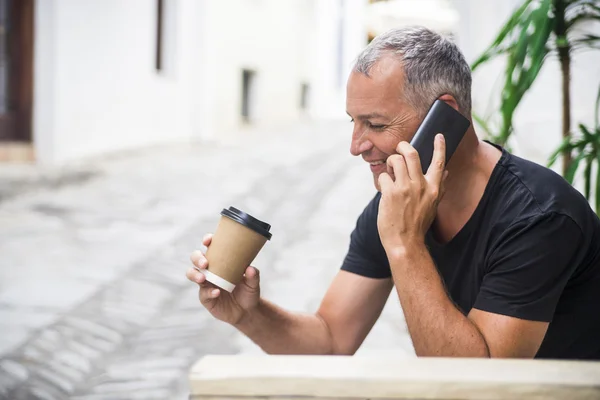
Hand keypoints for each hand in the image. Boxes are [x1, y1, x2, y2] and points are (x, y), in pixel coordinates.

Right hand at [186, 234, 260, 324]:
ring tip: (203, 278)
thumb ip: (253, 276)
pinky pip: (203, 293)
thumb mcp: (254, 283)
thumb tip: (250, 268)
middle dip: (197, 258)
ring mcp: (206, 283)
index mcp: (220, 261)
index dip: (207, 241)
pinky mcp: (205, 297)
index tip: (208, 240)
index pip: (211, 247)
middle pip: (196, 259)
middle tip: (205, 263)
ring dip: (195, 274)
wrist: (247, 312)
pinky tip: (216, 292)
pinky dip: (208, 292)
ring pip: (192, 274)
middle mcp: (210, 270)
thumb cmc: (249, 292)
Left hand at [377, 134, 447, 252]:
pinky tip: (383, 189)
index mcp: (434, 188)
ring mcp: (405, 188)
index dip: (439, 146)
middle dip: (402, 146)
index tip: (438, 135)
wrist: (405, 243)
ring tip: (389, 171)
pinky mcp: (390, 193)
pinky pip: (383, 176)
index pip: (439, 162)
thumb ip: (439, 187)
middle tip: (398, 148)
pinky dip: (382, 180)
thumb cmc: (418, 224)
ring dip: (390, 162)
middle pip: (411, 153)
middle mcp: (421, 185)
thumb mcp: (433, 206)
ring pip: (395, 160)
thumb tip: (446, 173)